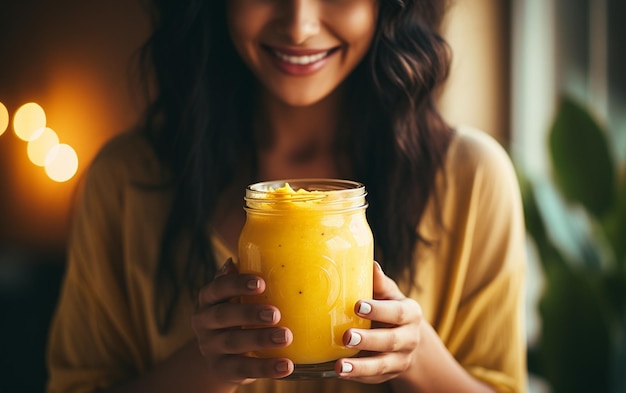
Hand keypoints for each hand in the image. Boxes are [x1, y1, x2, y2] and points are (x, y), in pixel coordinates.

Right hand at [191, 258, 294, 384]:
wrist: (219, 355)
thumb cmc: (235, 316)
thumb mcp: (234, 297)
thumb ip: (241, 280)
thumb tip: (248, 257)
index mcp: (209, 299)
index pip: (217, 288)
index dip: (237, 284)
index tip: (261, 282)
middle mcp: (204, 322)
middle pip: (223, 316)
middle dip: (249, 313)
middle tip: (275, 313)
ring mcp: (211, 347)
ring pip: (233, 343)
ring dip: (260, 339)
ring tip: (286, 336)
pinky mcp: (222, 369)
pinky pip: (242, 369)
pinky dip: (265, 367)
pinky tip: (286, 365)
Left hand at [335, 261, 423, 383]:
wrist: (408, 339)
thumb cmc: (391, 308)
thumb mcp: (389, 295)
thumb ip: (380, 284)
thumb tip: (371, 264)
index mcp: (410, 314)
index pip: (397, 312)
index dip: (379, 310)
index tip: (357, 305)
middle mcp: (409, 339)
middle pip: (391, 341)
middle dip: (369, 340)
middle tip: (347, 336)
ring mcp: (401, 360)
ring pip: (382, 365)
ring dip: (361, 367)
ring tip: (340, 366)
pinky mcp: (389, 375)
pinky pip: (374, 378)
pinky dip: (358, 376)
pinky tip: (341, 373)